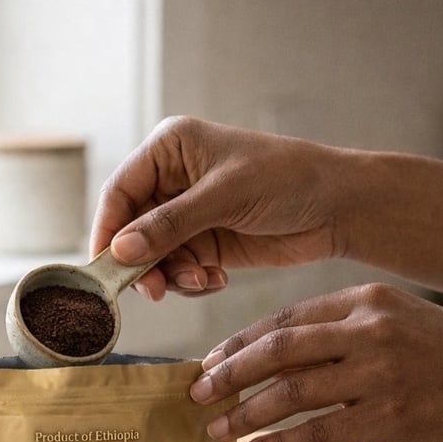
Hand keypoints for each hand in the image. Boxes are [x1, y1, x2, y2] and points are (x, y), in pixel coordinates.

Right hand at [90, 116, 342, 300]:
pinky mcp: (206, 244)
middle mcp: (172, 181)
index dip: (107, 231)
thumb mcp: (224, 197)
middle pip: (131, 231)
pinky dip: (192, 282)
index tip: (105, 269)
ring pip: (154, 257)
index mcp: (170, 149)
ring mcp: (188, 215)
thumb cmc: (287, 180)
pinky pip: (179, 271)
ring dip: (173, 277)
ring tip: (203, 279)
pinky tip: (219, 279)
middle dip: (143, 264)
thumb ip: (169, 225)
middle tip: (157, 292)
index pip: (119, 192)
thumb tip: (120, 251)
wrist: (337, 207)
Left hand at [189, 284, 442, 441]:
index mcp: (368, 300)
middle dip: (229, 374)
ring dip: (245, 414)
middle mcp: (370, 330)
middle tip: (196, 393)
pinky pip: (319, 433)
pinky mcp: (390, 418)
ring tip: (216, 430)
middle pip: (278, 350)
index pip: (286, 318)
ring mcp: (380, 374)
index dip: (240, 342)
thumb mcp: (400, 325)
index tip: (210, 361)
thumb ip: (343, 334)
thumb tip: (278, 360)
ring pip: (291, 393)